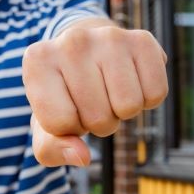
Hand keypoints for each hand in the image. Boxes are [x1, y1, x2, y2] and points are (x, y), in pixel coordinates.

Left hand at [22, 22, 167, 165]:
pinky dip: (146, 99)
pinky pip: (156, 94)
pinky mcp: (142, 39)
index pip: (61, 124)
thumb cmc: (64, 94)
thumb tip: (82, 157)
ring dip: (122, 111)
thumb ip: (52, 149)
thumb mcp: (46, 125)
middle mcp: (71, 41)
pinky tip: (130, 81)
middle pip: (98, 118)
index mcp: (37, 60)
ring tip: (109, 90)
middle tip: (92, 98)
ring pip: (128, 107)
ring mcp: (109, 36)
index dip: (68, 127)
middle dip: (98, 121)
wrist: (89, 51)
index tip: (65, 106)